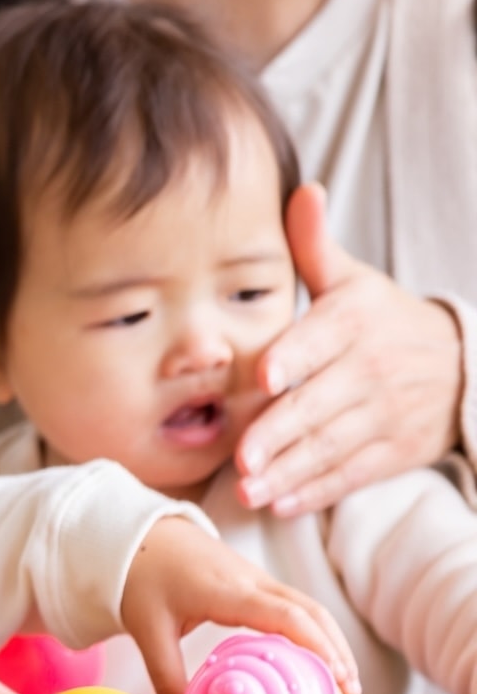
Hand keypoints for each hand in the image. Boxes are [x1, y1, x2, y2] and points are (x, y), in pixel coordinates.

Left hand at [121, 517, 357, 693]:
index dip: (317, 645)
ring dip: (331, 641)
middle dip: (337, 650)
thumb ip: (166, 678)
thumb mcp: (148, 631)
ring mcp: (257, 578)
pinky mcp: (256, 581)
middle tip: (351, 692)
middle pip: (312, 611)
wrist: (138, 534)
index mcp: (228, 591)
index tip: (337, 677)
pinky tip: (316, 660)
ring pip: (309, 607)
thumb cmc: (142, 579)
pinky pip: (295, 606)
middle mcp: (252, 581)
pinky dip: (314, 632)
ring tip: (345, 683)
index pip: (287, 615)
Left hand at [237, 183, 462, 516]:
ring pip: (330, 446)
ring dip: (288, 471)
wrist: (460, 366)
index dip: (292, 358)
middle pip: (319, 404)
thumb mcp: (353, 280)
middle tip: (239, 454)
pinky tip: (281, 502)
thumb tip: (301, 190)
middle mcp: (371, 370)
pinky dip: (315, 491)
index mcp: (355, 323)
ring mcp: (383, 415)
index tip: (260, 377)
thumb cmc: (381, 321)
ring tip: (249, 489)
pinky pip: (350, 474)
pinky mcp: (391, 452)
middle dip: (279, 431)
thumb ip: (314, 245)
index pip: (321, 341)